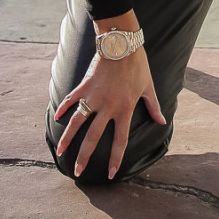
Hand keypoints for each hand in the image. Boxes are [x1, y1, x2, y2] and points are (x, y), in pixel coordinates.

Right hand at [52, 20, 164, 179]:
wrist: (122, 44)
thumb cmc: (137, 65)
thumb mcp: (148, 87)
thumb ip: (153, 106)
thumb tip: (162, 121)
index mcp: (124, 109)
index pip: (120, 140)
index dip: (116, 159)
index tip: (111, 174)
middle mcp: (107, 107)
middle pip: (93, 137)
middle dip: (85, 157)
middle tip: (78, 172)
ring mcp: (94, 96)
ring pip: (77, 122)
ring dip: (67, 138)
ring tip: (60, 151)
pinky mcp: (85, 85)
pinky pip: (72, 99)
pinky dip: (63, 107)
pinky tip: (56, 117)